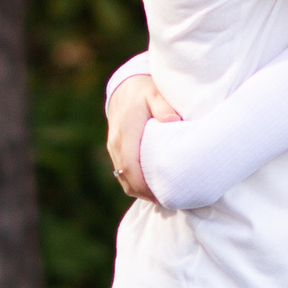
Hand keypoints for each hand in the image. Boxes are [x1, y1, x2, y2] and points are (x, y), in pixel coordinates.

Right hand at [107, 75, 181, 205]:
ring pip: (124, 178)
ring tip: (164, 198)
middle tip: (171, 202)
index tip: (163, 196)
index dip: (144, 187)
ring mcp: (114, 148)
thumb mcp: (156, 94)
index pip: (131, 168)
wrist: (125, 85)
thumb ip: (163, 107)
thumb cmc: (145, 89)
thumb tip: (172, 120)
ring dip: (141, 190)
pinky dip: (136, 182)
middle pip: (127, 179)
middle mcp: (116, 144)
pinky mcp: (116, 150)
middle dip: (146, 194)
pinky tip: (154, 187)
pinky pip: (123, 172)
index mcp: (126, 133)